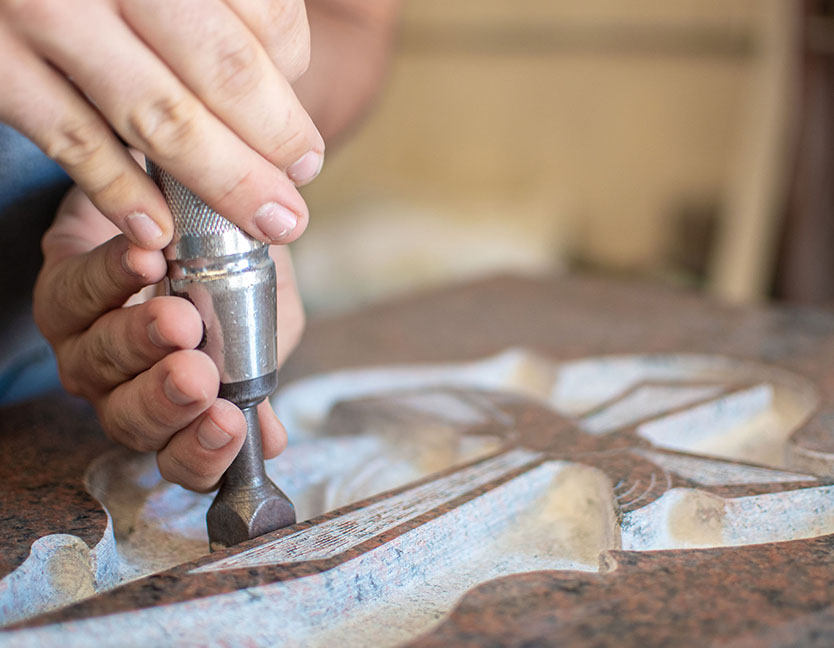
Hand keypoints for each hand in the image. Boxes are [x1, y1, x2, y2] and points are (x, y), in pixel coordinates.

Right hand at [0, 0, 322, 248]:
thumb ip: (216, 0)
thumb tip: (281, 69)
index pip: (264, 17)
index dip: (293, 74)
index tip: (300, 123)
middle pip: (225, 75)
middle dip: (276, 142)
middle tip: (304, 181)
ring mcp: (43, 14)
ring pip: (161, 118)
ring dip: (226, 182)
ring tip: (270, 221)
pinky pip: (74, 140)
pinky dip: (122, 192)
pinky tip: (161, 231)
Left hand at [34, 186, 304, 490]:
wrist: (186, 206)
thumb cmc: (224, 269)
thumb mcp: (257, 320)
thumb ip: (258, 374)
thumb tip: (271, 439)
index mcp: (174, 409)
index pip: (183, 459)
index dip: (204, 452)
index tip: (231, 422)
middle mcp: (122, 389)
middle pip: (129, 419)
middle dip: (164, 400)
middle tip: (196, 376)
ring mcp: (84, 345)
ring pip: (99, 361)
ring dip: (140, 341)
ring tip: (179, 318)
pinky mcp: (59, 289)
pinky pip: (76, 292)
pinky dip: (112, 276)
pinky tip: (147, 260)